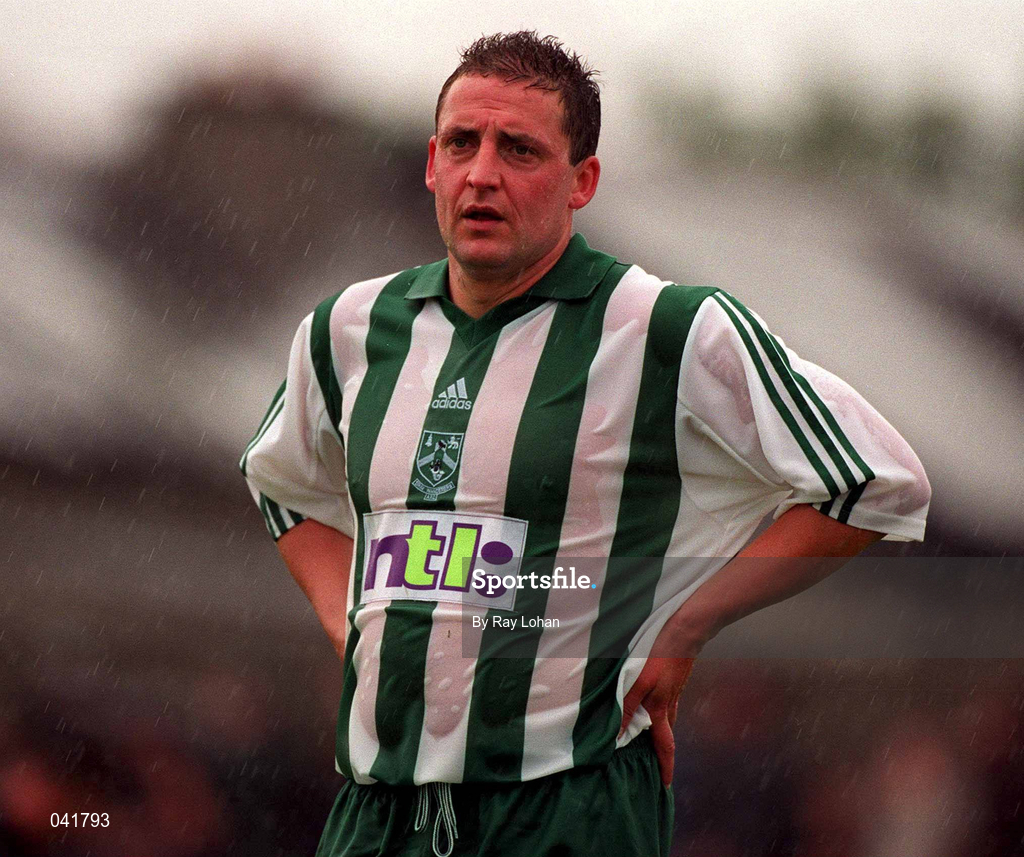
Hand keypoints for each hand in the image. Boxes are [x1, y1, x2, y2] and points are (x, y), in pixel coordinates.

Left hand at [619, 655, 694, 785]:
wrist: (685, 631)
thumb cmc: (660, 655)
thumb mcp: (638, 681)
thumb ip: (626, 706)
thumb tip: (617, 735)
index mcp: (660, 709)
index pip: (664, 745)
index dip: (665, 766)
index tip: (666, 784)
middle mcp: (669, 704)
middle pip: (666, 733)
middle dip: (661, 750)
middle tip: (654, 762)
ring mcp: (674, 691)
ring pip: (666, 717)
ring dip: (659, 730)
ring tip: (647, 735)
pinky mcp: (675, 679)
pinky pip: (666, 703)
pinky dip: (659, 711)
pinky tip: (650, 702)